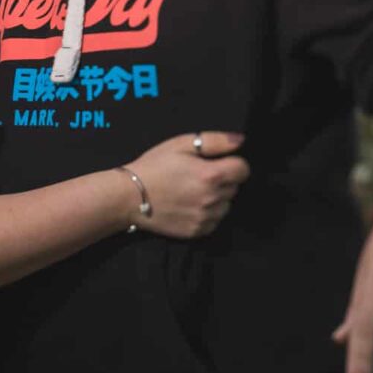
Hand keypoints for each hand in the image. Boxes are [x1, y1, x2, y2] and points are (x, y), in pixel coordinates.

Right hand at [123, 131, 249, 238]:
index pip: (243, 170)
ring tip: (194, 191)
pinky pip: (215, 221)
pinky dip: (209, 213)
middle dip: (224, 179)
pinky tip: (191, 205)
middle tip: (200, 175)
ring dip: (218, 198)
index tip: (218, 162)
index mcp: (211, 176)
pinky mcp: (196, 232)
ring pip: (226, 205)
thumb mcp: (182, 144)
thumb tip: (241, 141)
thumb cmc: (155, 165)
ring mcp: (204, 218)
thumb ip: (216, 141)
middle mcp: (212, 199)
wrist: (129, 197)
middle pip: (235, 187)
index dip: (233, 163)